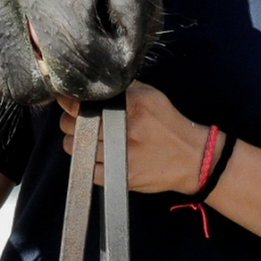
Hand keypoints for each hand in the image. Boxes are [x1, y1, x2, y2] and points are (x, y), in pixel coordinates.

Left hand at [57, 86, 206, 195]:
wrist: (193, 159)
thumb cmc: (169, 125)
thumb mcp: (151, 96)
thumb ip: (123, 89)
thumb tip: (94, 83)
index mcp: (131, 106)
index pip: (83, 101)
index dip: (69, 102)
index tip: (67, 102)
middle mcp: (124, 129)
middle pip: (74, 124)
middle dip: (71, 122)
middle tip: (80, 123)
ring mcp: (121, 155)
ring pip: (75, 147)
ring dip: (76, 143)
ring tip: (89, 141)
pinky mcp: (120, 176)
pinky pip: (87, 169)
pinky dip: (86, 163)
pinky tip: (96, 157)